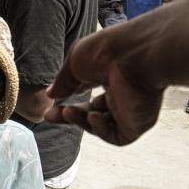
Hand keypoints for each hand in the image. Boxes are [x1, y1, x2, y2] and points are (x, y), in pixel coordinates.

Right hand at [45, 26, 163, 145]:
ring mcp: (131, 110)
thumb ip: (63, 81)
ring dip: (81, 121)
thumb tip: (51, 95)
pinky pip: (117, 136)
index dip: (69, 99)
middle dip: (70, 115)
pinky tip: (95, 116)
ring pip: (102, 125)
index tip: (52, 103)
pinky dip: (101, 130)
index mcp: (111, 75)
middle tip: (50, 116)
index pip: (88, 93)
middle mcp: (122, 93)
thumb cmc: (108, 51)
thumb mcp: (76, 62)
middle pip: (92, 111)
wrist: (135, 56)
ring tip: (67, 111)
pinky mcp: (139, 124)